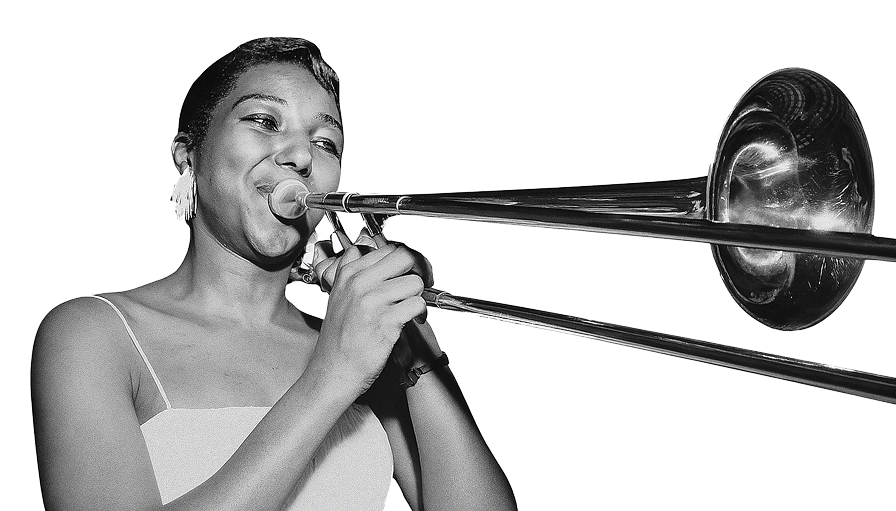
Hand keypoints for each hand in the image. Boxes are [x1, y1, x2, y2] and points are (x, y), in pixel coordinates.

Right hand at [311, 232, 426, 391]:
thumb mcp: (338, 296)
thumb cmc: (339, 338)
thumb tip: (368, 248)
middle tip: (413, 287)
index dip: (403, 261)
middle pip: (405, 258)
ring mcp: (372, 302)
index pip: (388, 249)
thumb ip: (352, 270)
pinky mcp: (386, 322)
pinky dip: (418, 315)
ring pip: (415, 282)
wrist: (333, 371)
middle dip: (415, 272)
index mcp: (349, 274)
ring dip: (416, 296)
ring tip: (405, 309)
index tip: (406, 272)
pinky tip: (405, 322)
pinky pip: (417, 305)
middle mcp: (360, 284)